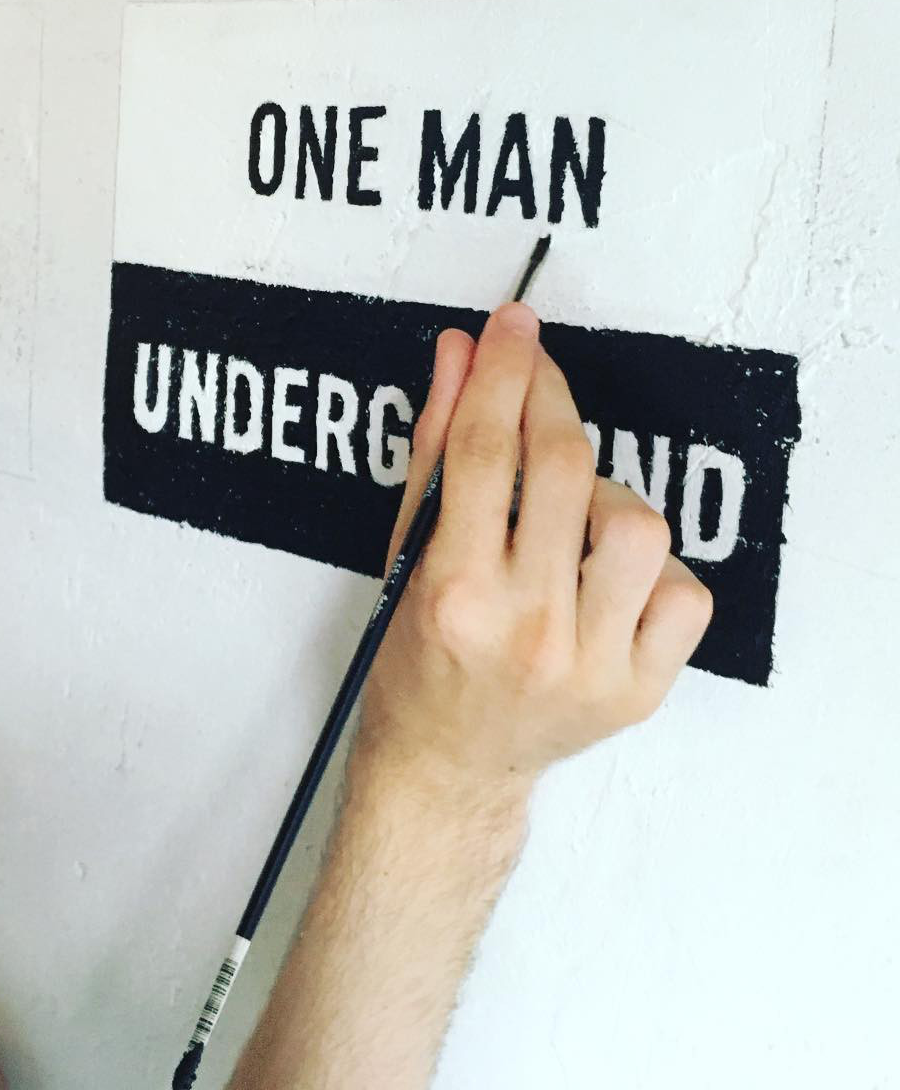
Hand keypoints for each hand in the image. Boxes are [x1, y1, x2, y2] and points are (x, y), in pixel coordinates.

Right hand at [358, 304, 712, 793]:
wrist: (448, 765)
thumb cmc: (417, 657)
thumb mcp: (407, 550)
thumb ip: (437, 447)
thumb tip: (460, 357)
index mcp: (452, 592)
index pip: (485, 449)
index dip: (502, 371)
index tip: (511, 326)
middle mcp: (525, 628)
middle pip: (565, 469)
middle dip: (549, 396)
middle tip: (534, 370)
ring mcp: (590, 664)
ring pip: (638, 524)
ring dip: (602, 492)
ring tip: (567, 511)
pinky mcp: (639, 690)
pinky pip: (684, 591)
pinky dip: (651, 565)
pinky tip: (605, 571)